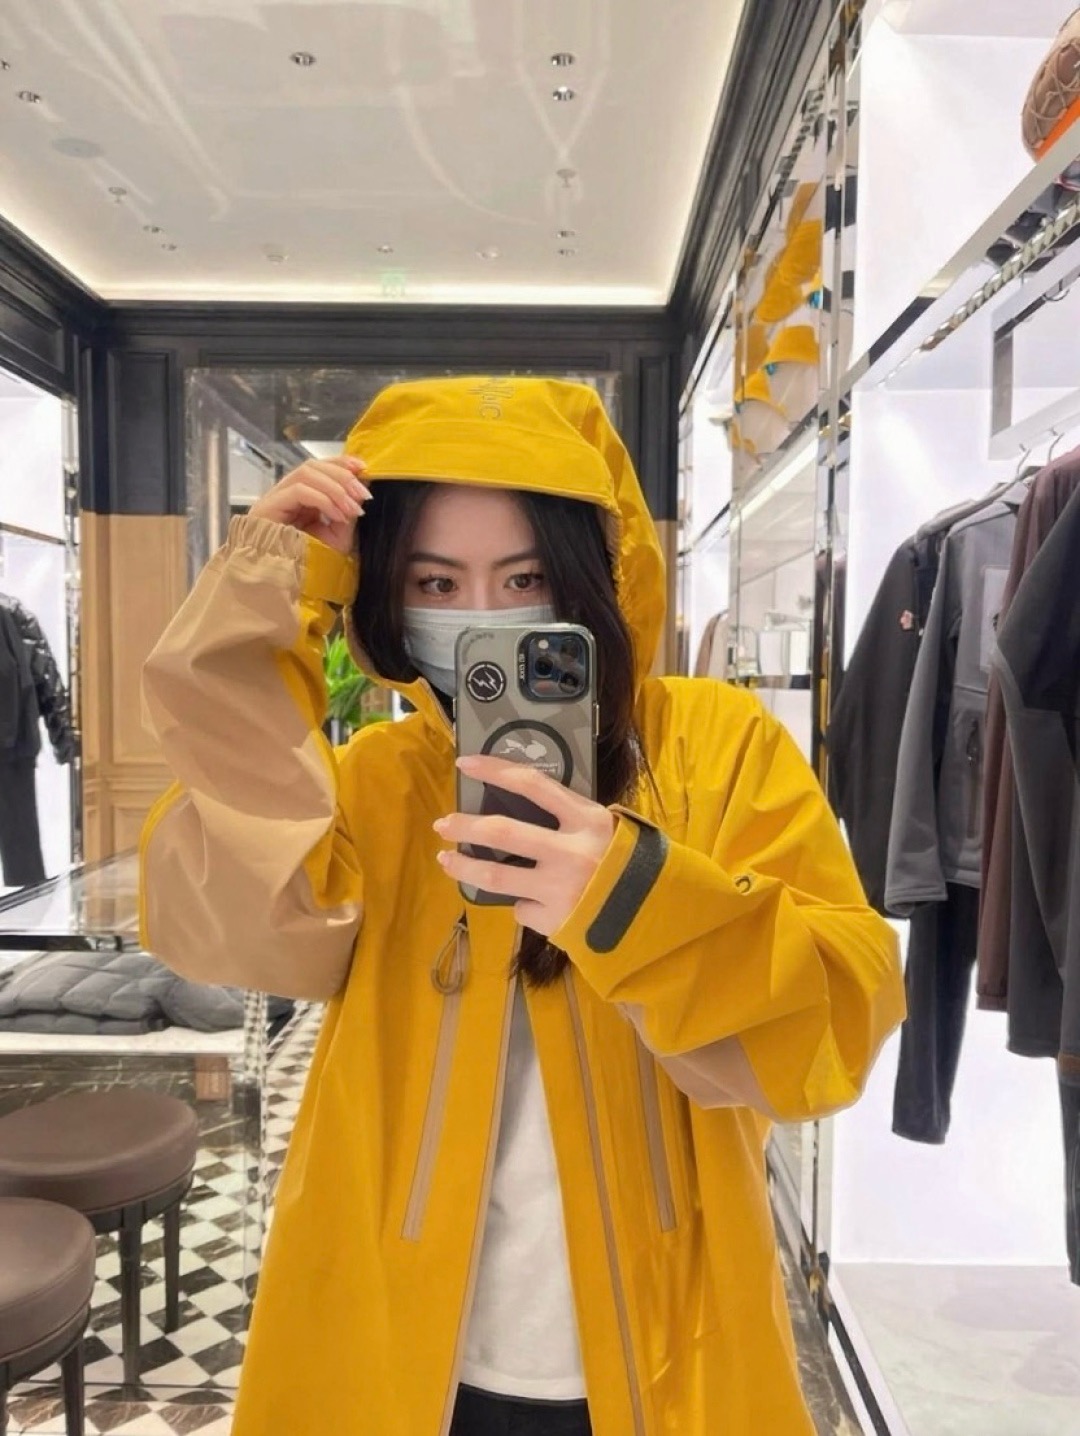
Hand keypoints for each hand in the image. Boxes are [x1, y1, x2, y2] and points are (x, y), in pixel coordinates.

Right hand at [249, 455, 370, 554]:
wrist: (288, 586)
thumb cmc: (310, 565)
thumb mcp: (337, 536)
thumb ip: (348, 511)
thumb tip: (362, 488)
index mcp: (301, 498)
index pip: (319, 468)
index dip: (341, 464)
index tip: (364, 469)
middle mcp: (286, 493)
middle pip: (313, 466)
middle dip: (342, 476)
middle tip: (363, 494)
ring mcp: (275, 499)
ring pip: (305, 473)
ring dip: (335, 487)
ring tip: (353, 508)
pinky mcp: (268, 507)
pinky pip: (299, 491)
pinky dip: (323, 500)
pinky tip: (337, 515)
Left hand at [433, 755, 615, 936]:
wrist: (653, 916)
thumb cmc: (625, 865)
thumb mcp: (606, 830)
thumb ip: (569, 819)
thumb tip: (520, 806)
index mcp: (587, 820)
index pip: (533, 784)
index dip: (495, 770)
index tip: (466, 764)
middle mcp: (570, 851)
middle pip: (502, 832)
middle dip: (465, 826)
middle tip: (443, 824)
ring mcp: (560, 888)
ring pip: (495, 875)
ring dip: (464, 867)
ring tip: (447, 861)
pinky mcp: (555, 920)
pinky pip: (521, 908)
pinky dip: (520, 904)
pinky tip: (531, 902)